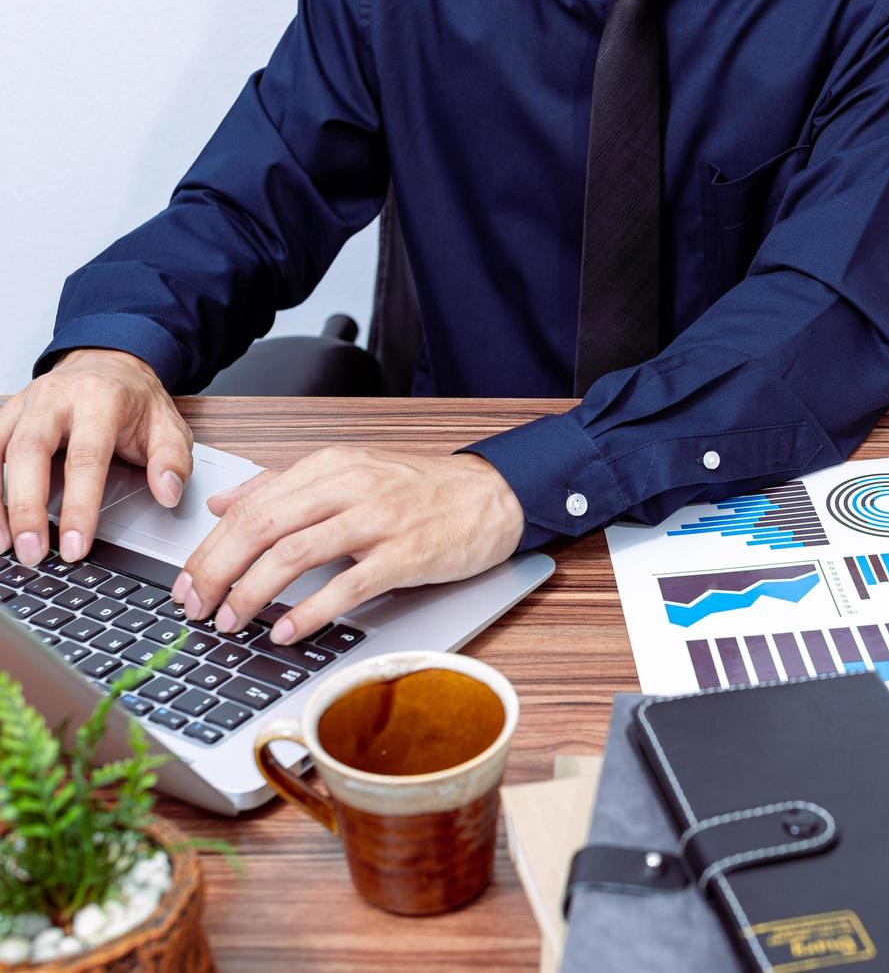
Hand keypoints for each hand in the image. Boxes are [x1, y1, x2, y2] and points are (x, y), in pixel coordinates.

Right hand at [0, 349, 192, 565]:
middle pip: (28, 452)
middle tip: (31, 552)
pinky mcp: (4, 414)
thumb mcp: (170, 425)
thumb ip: (172, 460)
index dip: (78, 506)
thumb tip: (168, 494)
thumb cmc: (137, 401)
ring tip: (3, 545)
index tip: (75, 545)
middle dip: (26, 507)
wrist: (109, 364)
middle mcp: (53, 397)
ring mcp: (23, 403)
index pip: (85, 458)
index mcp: (99, 399)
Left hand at [173, 447, 525, 644]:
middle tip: (194, 607)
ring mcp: (379, 520)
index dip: (209, 547)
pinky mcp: (406, 554)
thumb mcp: (352, 473)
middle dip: (217, 571)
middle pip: (262, 527)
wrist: (494, 495)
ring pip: (295, 554)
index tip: (186, 581)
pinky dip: (311, 610)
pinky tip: (288, 630)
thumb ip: (287, 485)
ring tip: (231, 622)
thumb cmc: (425, 490)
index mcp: (331, 466)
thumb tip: (225, 502)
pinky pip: (348, 585)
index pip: (251, 505)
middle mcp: (350, 487)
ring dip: (253, 593)